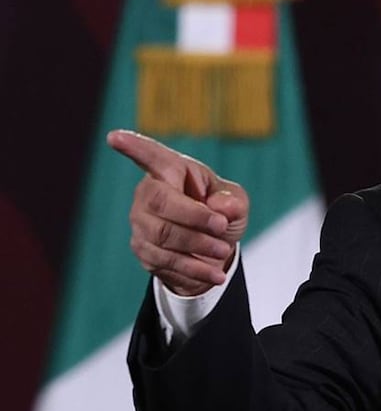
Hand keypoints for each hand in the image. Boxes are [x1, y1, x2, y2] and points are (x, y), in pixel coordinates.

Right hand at [107, 130, 249, 295]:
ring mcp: (141, 222)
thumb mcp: (236, 203)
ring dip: (198, 244)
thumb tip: (222, 206)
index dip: (133, 146)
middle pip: (161, 202)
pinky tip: (215, 273)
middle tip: (222, 227)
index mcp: (172, 170)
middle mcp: (149, 193)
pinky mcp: (142, 249)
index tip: (115, 137)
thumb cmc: (223, 214)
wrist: (214, 252)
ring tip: (223, 250)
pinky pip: (165, 260)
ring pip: (163, 234)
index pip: (151, 156)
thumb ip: (233, 201)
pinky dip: (195, 268)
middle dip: (195, 217)